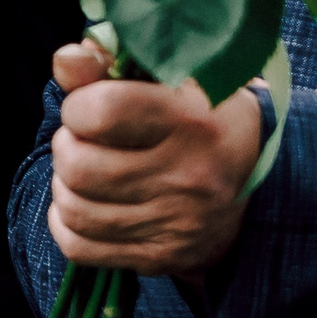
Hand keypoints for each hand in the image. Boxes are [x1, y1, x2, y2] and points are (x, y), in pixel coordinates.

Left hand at [47, 41, 263, 276]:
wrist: (252, 173)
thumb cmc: (197, 110)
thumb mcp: (169, 73)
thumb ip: (110, 62)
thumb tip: (65, 60)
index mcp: (193, 120)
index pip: (102, 112)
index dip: (77, 106)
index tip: (87, 105)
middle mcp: (189, 177)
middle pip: (79, 166)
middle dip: (66, 145)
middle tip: (81, 138)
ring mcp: (177, 224)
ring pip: (75, 210)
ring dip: (64, 184)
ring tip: (83, 168)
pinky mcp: (162, 257)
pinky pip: (80, 247)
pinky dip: (65, 223)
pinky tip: (83, 202)